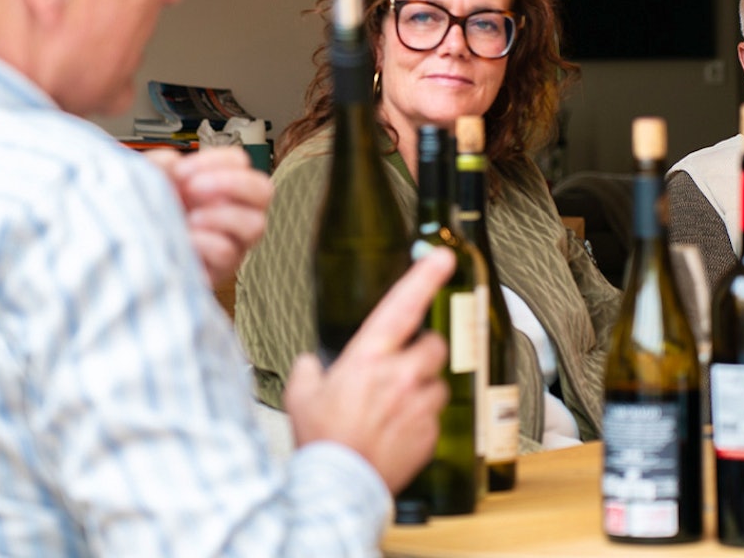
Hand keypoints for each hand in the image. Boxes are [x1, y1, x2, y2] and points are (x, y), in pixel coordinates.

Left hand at [145, 146, 273, 285]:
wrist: (131, 260)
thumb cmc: (146, 220)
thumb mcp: (147, 184)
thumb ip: (159, 166)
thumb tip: (172, 161)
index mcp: (217, 186)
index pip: (239, 162)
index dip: (215, 161)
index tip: (182, 171)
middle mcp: (232, 212)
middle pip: (263, 190)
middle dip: (232, 183)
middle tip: (195, 188)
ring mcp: (232, 242)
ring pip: (256, 225)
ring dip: (222, 215)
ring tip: (191, 218)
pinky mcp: (220, 269)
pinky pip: (228, 252)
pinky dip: (205, 242)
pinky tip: (184, 239)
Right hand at [283, 248, 452, 492]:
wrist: (340, 485)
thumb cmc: (322, 440)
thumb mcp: (302, 395)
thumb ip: (309, 369)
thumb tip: (313, 364)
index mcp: (369, 358)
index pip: (403, 306)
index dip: (424, 277)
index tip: (442, 259)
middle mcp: (400, 376)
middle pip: (433, 345)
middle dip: (420, 353)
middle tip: (399, 371)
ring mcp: (419, 404)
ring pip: (436, 382)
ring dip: (420, 389)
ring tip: (393, 409)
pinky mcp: (430, 432)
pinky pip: (434, 416)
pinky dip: (419, 421)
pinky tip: (395, 433)